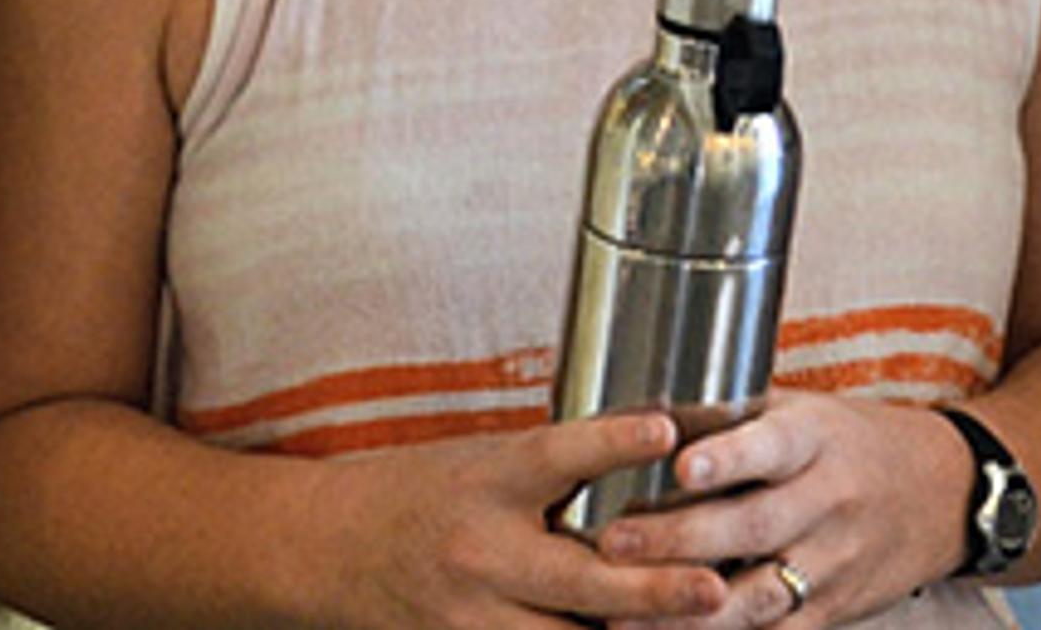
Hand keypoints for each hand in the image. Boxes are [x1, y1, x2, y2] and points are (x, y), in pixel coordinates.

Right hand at [297, 410, 730, 629]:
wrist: (326, 548)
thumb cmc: (421, 491)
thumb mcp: (483, 460)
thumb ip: (559, 469)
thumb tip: (661, 442)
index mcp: (489, 481)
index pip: (557, 454)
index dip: (613, 441)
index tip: (667, 428)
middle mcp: (481, 551)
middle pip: (577, 578)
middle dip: (650, 591)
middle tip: (714, 588)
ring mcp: (471, 618)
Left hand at [590, 393, 967, 627]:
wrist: (948, 493)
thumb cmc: (852, 442)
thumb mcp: (806, 410)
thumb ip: (735, 418)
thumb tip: (639, 414)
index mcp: (818, 439)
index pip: (773, 446)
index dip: (729, 457)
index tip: (682, 467)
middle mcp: (829, 502)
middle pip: (755, 526)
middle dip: (680, 540)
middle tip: (614, 543)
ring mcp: (834, 564)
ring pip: (760, 597)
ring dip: (689, 614)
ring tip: (623, 619)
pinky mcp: (833, 613)